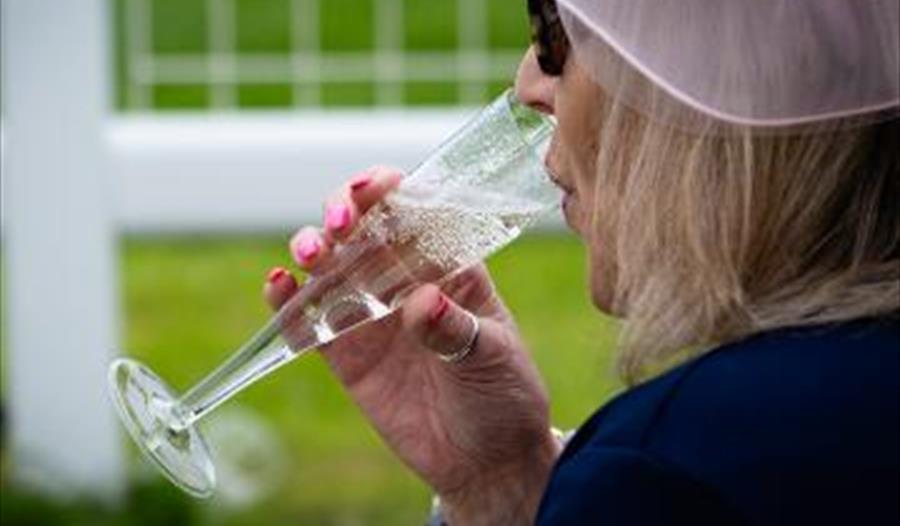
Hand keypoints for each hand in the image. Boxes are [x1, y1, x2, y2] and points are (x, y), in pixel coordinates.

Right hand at [264, 166, 559, 523]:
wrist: (485, 461)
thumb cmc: (504, 396)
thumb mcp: (493, 357)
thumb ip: (457, 329)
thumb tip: (422, 303)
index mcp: (450, 266)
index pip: (416, 211)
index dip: (391, 190)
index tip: (375, 188)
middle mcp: (405, 280)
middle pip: (363, 226)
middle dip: (343, 210)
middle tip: (338, 223)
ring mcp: (371, 314)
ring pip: (329, 264)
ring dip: (311, 247)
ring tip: (310, 255)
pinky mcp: (345, 352)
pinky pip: (308, 319)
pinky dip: (287, 300)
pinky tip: (279, 287)